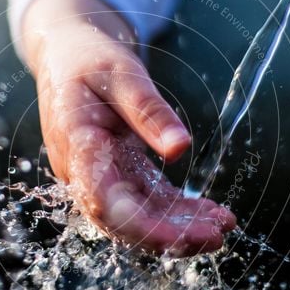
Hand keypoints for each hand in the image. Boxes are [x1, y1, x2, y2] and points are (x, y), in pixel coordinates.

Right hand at [20, 0, 235, 254]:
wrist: (67, 53)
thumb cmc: (88, 58)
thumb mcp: (121, 73)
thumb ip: (149, 111)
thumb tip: (181, 148)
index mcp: (76, 145)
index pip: (103, 201)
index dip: (141, 226)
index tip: (182, 237)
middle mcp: (82, 171)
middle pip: (122, 220)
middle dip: (168, 235)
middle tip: (217, 235)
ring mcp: (98, 175)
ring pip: (137, 215)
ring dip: (178, 227)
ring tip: (222, 226)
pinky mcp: (116, 172)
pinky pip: (146, 200)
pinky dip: (177, 210)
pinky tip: (211, 213)